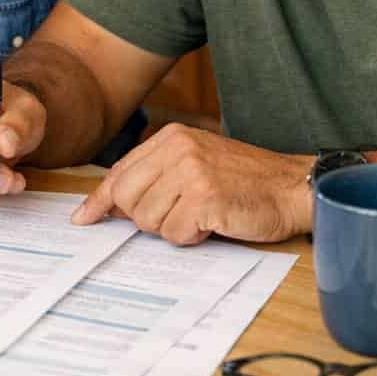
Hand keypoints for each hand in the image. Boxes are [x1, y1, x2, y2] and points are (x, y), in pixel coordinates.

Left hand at [72, 124, 310, 244]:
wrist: (292, 187)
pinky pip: (175, 234)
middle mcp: (177, 149)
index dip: (100, 200)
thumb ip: (156, 177)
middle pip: (126, 199)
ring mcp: (190, 171)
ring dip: (174, 229)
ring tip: (203, 214)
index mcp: (172, 137)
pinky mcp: (204, 197)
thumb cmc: (246, 182)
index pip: (120, 172)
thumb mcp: (197, 164)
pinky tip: (214, 222)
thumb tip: (110, 206)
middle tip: (181, 216)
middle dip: (146, 218)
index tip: (84, 218)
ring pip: (148, 220)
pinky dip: (193, 238)